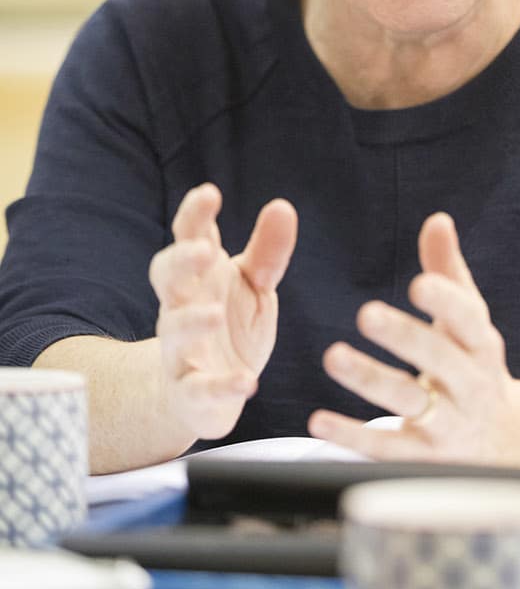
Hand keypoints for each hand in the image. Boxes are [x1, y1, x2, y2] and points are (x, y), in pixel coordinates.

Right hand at [149, 183, 297, 440]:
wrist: (203, 394)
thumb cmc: (229, 327)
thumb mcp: (254, 287)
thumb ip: (268, 252)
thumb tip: (283, 205)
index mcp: (200, 276)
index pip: (190, 237)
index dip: (195, 215)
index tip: (210, 194)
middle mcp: (182, 307)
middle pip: (167, 277)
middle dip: (181, 261)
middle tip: (204, 250)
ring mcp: (182, 350)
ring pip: (174, 331)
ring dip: (192, 321)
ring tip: (215, 313)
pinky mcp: (191, 392)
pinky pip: (199, 389)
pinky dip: (221, 387)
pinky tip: (247, 382)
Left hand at [308, 212, 519, 461]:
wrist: (502, 443)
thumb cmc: (473, 365)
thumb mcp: (470, 321)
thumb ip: (449, 271)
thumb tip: (437, 220)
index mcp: (482, 344)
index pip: (468, 319)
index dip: (446, 302)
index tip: (419, 284)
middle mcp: (470, 383)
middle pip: (439, 358)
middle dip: (405, 337)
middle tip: (367, 314)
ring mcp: (449, 424)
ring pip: (409, 400)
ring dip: (371, 379)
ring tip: (333, 356)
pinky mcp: (423, 457)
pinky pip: (386, 448)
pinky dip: (351, 435)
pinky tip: (318, 420)